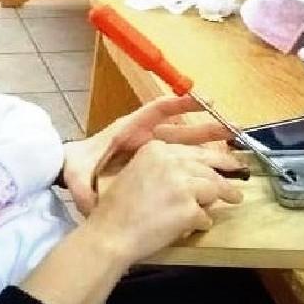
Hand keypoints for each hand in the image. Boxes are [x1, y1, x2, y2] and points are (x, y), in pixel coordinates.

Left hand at [62, 95, 234, 213]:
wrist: (70, 172)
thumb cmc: (77, 166)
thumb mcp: (79, 176)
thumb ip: (84, 190)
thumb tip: (90, 203)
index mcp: (127, 131)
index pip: (156, 111)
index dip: (180, 104)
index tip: (203, 101)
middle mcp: (143, 137)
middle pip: (178, 129)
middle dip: (204, 127)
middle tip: (231, 128)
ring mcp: (150, 150)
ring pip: (183, 144)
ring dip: (206, 143)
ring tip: (232, 148)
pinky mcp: (153, 163)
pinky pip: (178, 159)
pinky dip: (195, 160)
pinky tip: (214, 168)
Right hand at [86, 140, 244, 262]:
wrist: (110, 234)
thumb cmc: (117, 208)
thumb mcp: (136, 173)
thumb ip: (162, 166)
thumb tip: (192, 172)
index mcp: (156, 149)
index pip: (194, 151)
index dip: (213, 158)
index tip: (225, 162)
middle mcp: (171, 161)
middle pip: (208, 166)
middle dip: (227, 174)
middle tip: (239, 179)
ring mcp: (182, 184)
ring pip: (213, 188)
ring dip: (220, 198)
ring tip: (233, 200)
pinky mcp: (189, 209)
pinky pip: (205, 215)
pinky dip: (202, 222)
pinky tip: (195, 226)